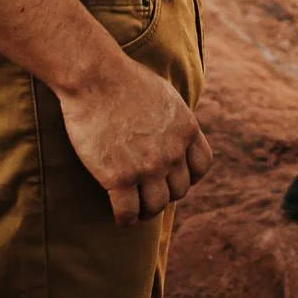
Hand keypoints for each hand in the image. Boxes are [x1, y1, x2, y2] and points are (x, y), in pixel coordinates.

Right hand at [56, 55, 214, 225]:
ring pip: (156, 206)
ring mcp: (147, 167)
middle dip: (165, 193)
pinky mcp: (119, 178)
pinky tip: (119, 218)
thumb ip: (174, 118)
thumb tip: (174, 130)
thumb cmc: (124, 79)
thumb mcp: (165, 95)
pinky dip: (124, 220)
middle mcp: (172, 152)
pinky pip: (128, 213)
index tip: (173, 177)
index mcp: (186, 129)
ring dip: (146, 211)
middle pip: (179, 190)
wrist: (96, 78)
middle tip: (148, 193)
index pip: (202, 166)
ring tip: (135, 210)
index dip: (188, 176)